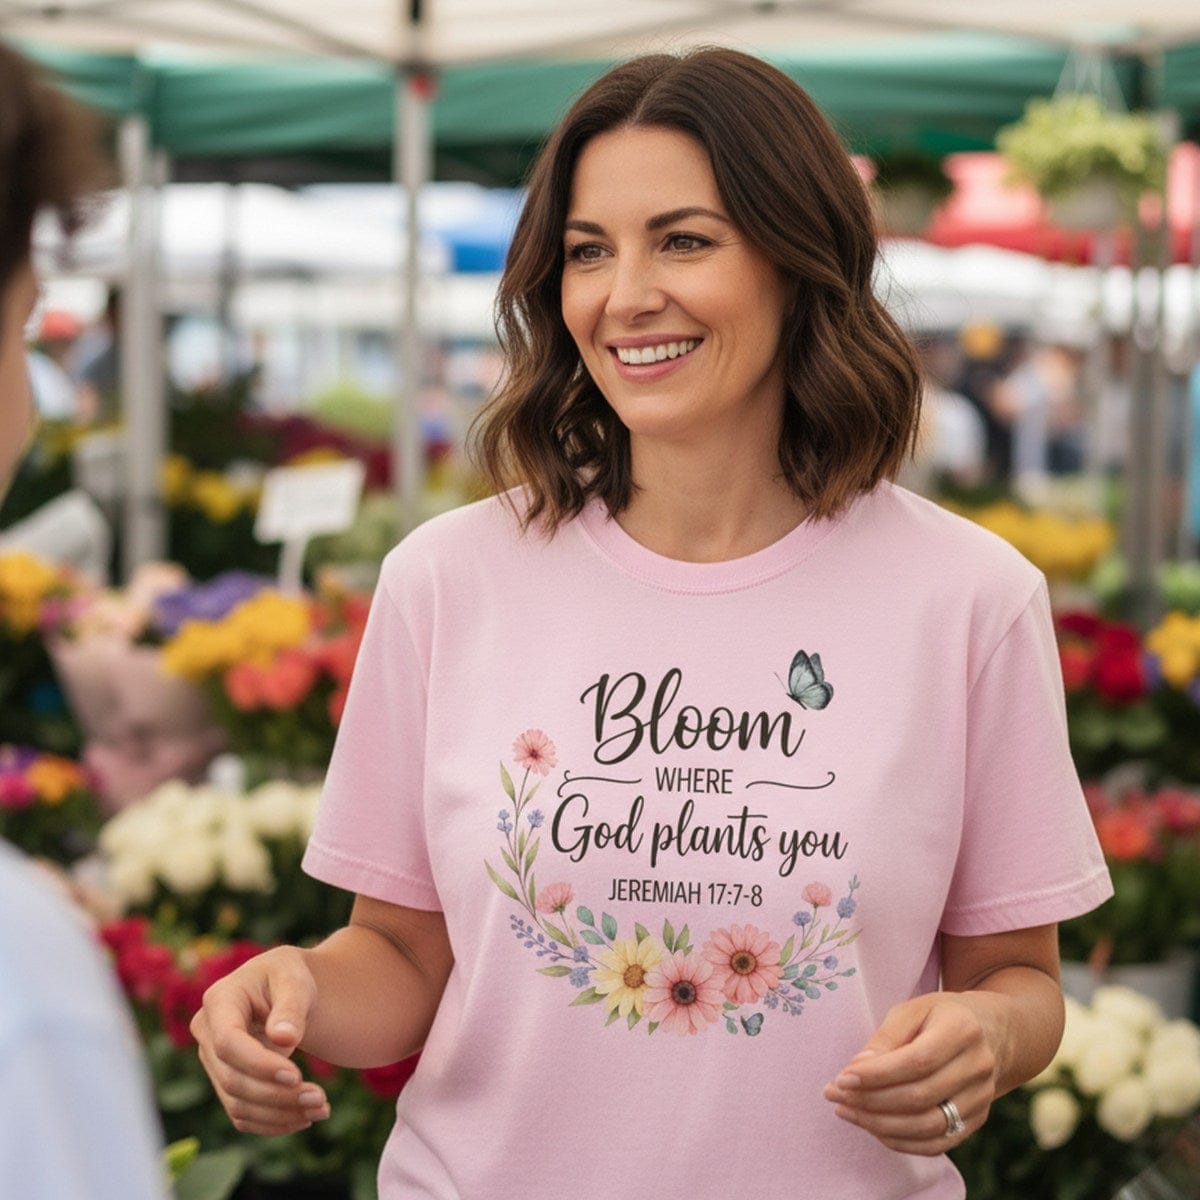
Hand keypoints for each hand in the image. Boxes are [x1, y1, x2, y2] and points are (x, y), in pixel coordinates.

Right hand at [191, 945, 330, 1135]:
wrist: (284, 989)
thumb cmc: (288, 977)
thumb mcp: (294, 979)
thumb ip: (290, 1005)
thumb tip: (284, 1038)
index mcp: (219, 1000)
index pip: (228, 1042)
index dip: (259, 1064)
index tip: (296, 1076)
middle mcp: (207, 1034)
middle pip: (233, 1079)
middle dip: (277, 1095)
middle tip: (320, 1099)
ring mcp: (214, 1063)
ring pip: (238, 1104)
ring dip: (280, 1114)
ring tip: (321, 1109)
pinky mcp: (227, 1083)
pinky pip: (243, 1115)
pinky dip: (274, 1122)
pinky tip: (306, 1118)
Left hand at [822, 992, 1001, 1155]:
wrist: (990, 1032)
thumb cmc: (939, 1016)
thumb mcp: (911, 1010)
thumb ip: (885, 1038)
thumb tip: (857, 1069)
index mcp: (962, 1030)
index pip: (917, 1061)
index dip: (877, 1074)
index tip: (842, 1078)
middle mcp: (978, 1067)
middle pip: (920, 1096)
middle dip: (871, 1101)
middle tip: (835, 1095)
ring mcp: (982, 1098)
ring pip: (928, 1126)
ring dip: (880, 1125)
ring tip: (846, 1111)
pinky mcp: (977, 1120)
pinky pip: (938, 1143)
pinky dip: (901, 1142)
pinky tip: (872, 1127)